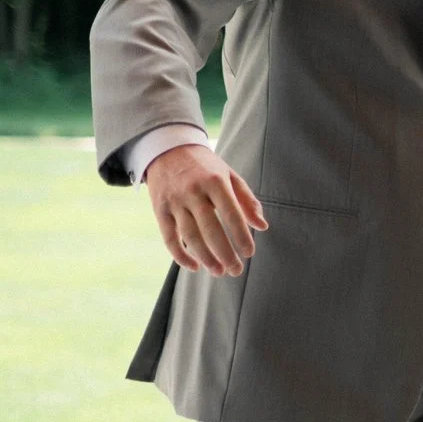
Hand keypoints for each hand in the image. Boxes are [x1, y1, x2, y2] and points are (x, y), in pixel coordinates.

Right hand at [145, 143, 265, 275]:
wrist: (168, 149)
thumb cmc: (206, 167)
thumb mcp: (230, 176)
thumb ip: (248, 201)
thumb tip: (263, 226)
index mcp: (215, 182)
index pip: (231, 214)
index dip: (241, 236)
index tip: (249, 253)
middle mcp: (193, 192)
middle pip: (210, 230)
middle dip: (225, 254)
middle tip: (236, 270)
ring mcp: (174, 201)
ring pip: (190, 236)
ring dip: (205, 258)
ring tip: (219, 272)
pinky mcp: (159, 209)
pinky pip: (169, 237)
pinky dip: (180, 255)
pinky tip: (194, 266)